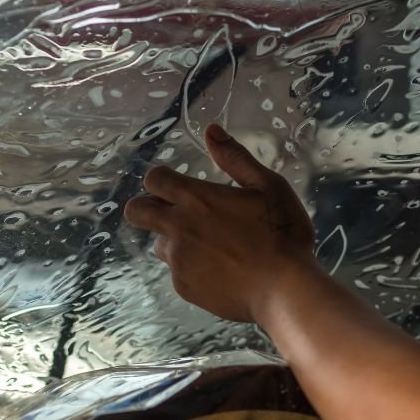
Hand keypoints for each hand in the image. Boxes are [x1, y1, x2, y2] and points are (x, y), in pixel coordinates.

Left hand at [124, 123, 318, 322]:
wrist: (284, 289)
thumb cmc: (282, 234)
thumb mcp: (268, 186)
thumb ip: (235, 158)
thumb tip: (211, 130)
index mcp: (196, 198)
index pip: (154, 179)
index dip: (162, 180)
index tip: (178, 186)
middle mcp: (178, 227)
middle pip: (136, 212)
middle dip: (146, 208)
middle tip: (173, 213)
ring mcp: (179, 259)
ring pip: (159, 244)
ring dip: (175, 241)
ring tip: (211, 247)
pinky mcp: (184, 286)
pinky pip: (177, 272)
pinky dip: (192, 268)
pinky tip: (221, 270)